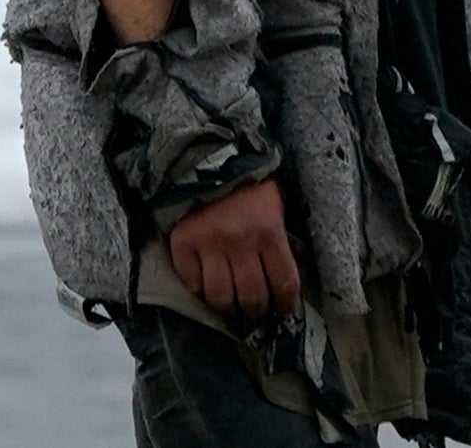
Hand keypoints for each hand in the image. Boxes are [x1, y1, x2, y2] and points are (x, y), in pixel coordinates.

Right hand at [166, 177, 302, 322]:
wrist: (210, 159)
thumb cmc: (251, 185)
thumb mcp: (275, 208)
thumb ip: (277, 242)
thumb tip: (281, 282)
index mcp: (270, 231)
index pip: (283, 281)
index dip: (286, 303)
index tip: (284, 309)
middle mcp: (240, 241)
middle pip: (251, 297)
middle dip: (257, 310)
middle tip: (256, 311)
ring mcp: (209, 245)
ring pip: (220, 297)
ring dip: (229, 307)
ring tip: (232, 305)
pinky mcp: (184, 244)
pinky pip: (193, 284)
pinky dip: (200, 291)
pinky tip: (208, 286)